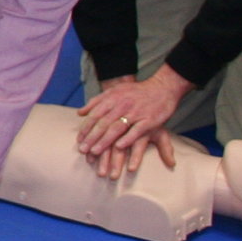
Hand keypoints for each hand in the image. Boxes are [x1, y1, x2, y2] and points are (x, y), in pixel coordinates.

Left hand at [75, 69, 190, 178]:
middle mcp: (122, 105)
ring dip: (104, 141)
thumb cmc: (136, 92)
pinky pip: (136, 130)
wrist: (162, 88)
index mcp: (112, 99)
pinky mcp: (149, 119)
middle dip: (92, 137)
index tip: (79, 140)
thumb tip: (80, 113)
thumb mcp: (114, 92)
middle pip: (103, 123)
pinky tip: (118, 147)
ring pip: (117, 128)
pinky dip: (127, 139)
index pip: (95, 115)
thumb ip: (96, 102)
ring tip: (95, 152)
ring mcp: (136, 112)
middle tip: (83, 150)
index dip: (86, 128)